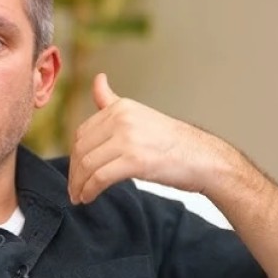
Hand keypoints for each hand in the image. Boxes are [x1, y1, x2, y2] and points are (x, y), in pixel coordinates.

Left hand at [67, 73, 231, 203]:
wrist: (204, 159)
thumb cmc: (172, 142)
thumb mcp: (139, 115)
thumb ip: (112, 102)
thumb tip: (97, 79)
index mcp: (121, 107)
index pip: (83, 132)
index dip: (74, 155)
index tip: (75, 171)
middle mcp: (122, 119)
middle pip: (82, 149)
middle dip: (74, 172)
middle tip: (73, 188)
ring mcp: (128, 139)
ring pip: (88, 164)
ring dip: (79, 184)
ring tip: (79, 196)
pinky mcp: (135, 161)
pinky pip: (100, 178)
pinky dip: (90, 190)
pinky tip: (88, 197)